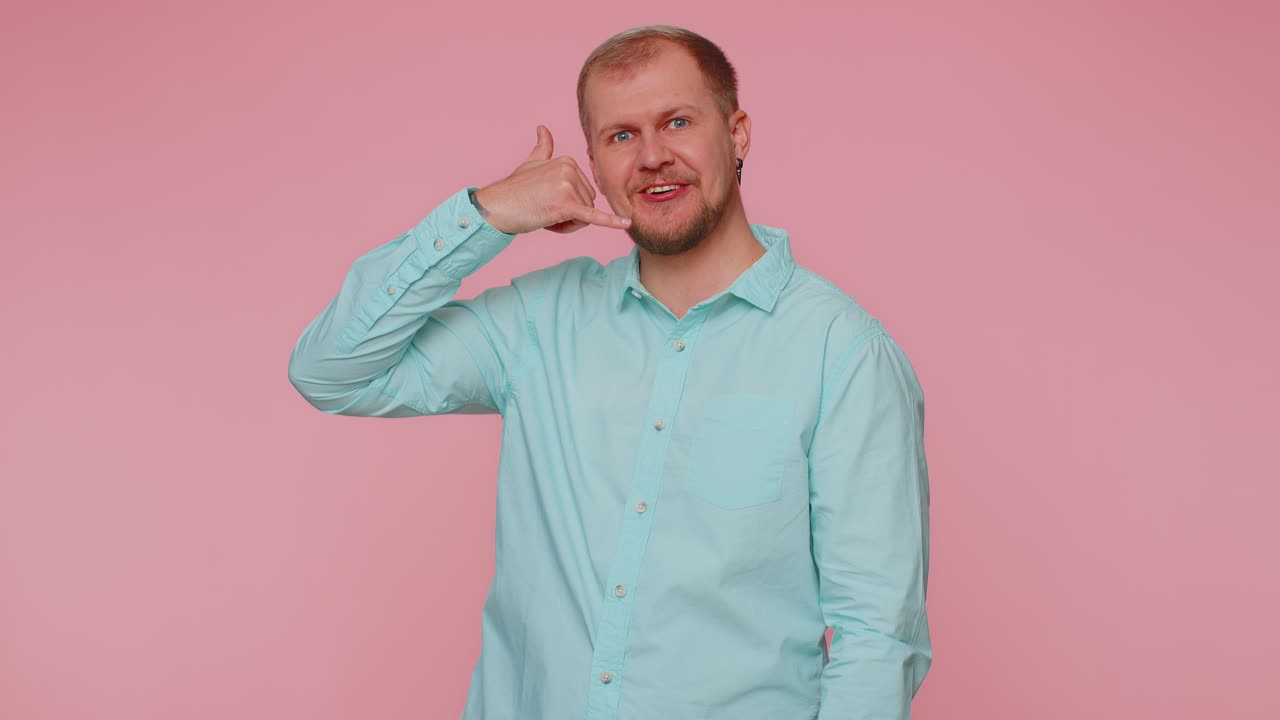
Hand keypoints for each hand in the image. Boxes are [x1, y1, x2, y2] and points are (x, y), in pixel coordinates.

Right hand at [472, 126, 630, 234]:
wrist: (496, 207)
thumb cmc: (513, 190)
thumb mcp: (531, 164)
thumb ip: (543, 148)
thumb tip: (543, 128)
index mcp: (567, 161)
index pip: (584, 192)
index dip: (569, 204)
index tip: (546, 202)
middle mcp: (570, 169)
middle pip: (587, 204)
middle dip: (570, 216)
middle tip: (545, 213)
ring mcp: (568, 186)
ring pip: (584, 217)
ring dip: (566, 224)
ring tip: (544, 217)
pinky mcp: (566, 205)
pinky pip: (592, 217)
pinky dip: (610, 222)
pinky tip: (626, 222)